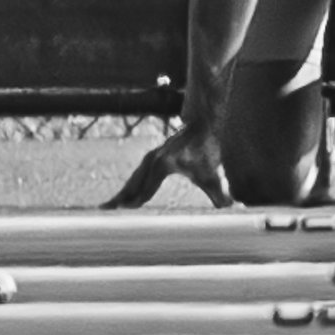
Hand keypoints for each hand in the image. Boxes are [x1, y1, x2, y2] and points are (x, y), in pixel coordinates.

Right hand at [104, 118, 232, 211]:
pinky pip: (140, 176)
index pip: (144, 189)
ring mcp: (151, 158)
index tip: (121, 213)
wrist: (202, 122)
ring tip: (111, 207)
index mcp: (160, 165)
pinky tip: (130, 196)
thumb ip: (220, 193)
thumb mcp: (214, 173)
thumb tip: (230, 210)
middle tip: (103, 212)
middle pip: (132, 184)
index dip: (133, 202)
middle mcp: (151, 161)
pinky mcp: (155, 158)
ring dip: (124, 194)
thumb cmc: (207, 147)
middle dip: (119, 199)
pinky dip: (133, 187)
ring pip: (134, 180)